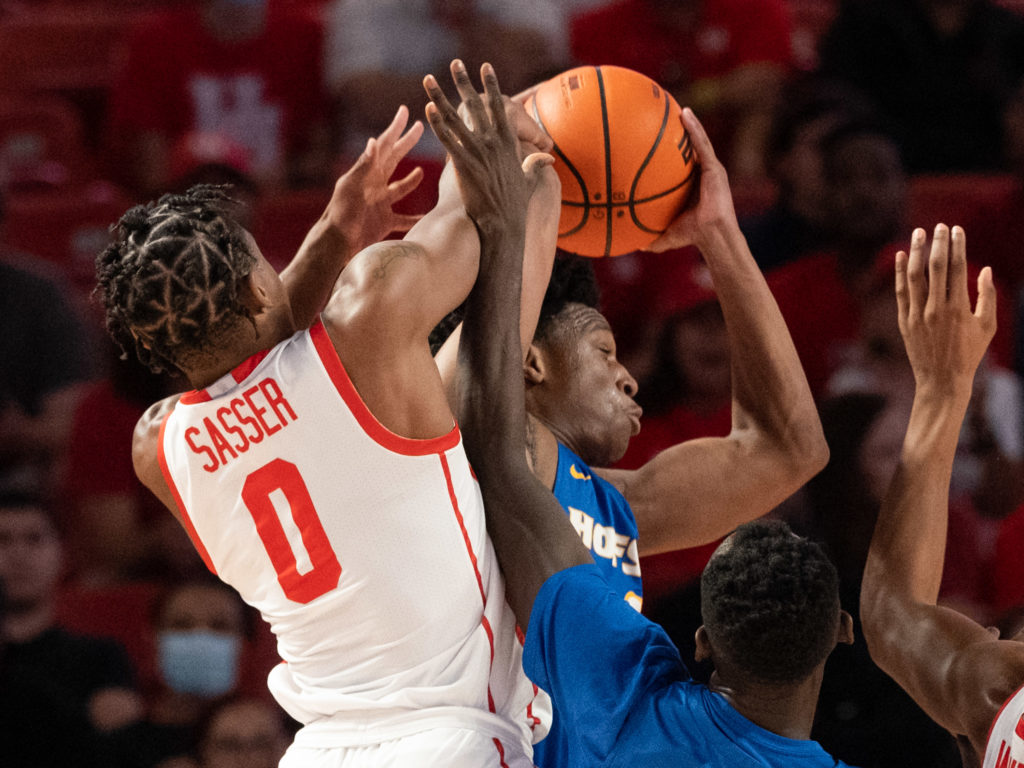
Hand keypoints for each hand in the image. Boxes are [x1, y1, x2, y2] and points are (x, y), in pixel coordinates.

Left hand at [325, 105, 424, 251]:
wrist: (336, 245)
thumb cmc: (341, 215)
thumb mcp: (351, 187)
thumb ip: (363, 166)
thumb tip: (374, 140)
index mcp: (367, 173)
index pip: (384, 145)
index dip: (395, 128)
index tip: (405, 111)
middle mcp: (374, 185)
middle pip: (394, 159)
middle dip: (406, 143)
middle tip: (420, 127)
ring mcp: (380, 204)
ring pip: (400, 188)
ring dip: (411, 180)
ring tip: (421, 172)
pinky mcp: (384, 223)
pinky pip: (405, 219)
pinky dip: (416, 218)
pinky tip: (426, 218)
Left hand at [424, 60, 552, 232]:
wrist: (504, 224)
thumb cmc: (516, 205)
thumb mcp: (529, 181)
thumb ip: (535, 165)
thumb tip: (547, 158)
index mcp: (509, 142)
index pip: (500, 106)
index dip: (491, 85)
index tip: (485, 67)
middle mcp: (493, 142)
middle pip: (476, 105)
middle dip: (464, 82)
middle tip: (454, 63)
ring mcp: (478, 153)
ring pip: (456, 118)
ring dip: (440, 97)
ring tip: (428, 80)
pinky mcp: (464, 165)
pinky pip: (447, 140)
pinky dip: (437, 124)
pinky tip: (428, 109)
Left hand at [645, 108, 736, 252]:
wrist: (712, 236)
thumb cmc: (693, 236)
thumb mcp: (666, 234)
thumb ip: (651, 237)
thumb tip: (632, 245)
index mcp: (692, 185)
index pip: (681, 165)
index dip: (672, 152)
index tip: (657, 140)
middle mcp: (702, 174)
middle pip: (690, 149)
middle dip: (681, 133)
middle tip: (665, 118)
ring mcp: (710, 169)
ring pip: (699, 141)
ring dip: (689, 124)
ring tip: (678, 108)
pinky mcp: (715, 168)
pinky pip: (703, 144)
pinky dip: (695, 128)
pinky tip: (685, 115)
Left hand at [897, 225, 995, 398]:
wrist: (942, 380)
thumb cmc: (969, 353)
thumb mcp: (987, 326)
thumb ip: (987, 296)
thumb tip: (985, 269)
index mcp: (959, 308)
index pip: (957, 269)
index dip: (957, 246)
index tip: (956, 230)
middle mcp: (936, 309)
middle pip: (935, 268)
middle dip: (938, 244)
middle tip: (939, 226)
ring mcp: (917, 315)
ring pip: (915, 277)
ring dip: (917, 252)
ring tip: (919, 233)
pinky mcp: (904, 322)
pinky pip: (900, 292)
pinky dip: (900, 273)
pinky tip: (902, 256)